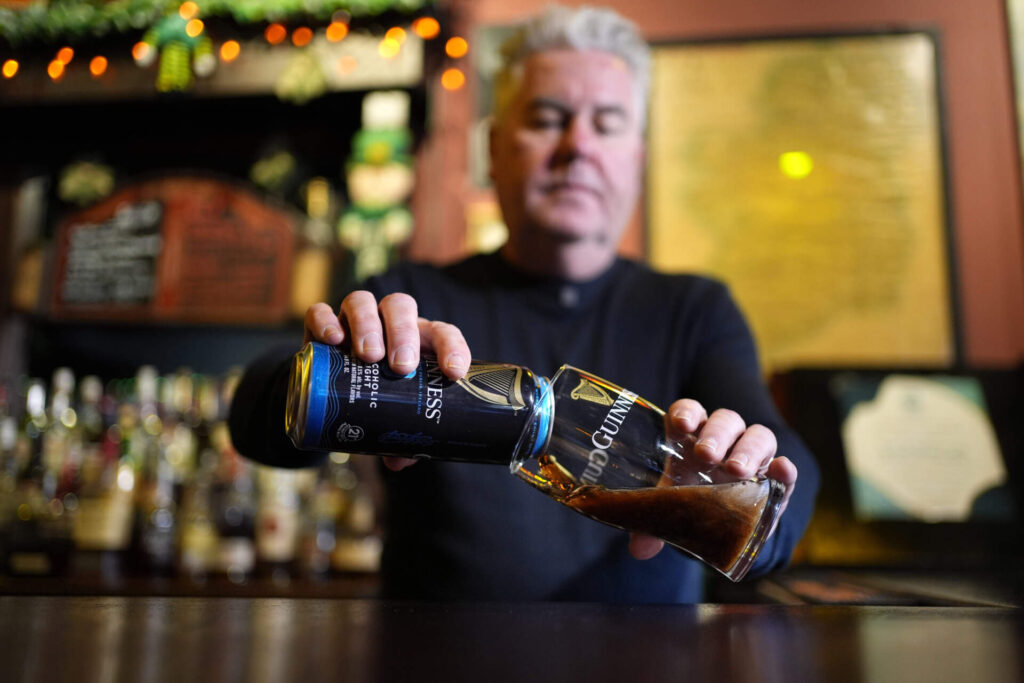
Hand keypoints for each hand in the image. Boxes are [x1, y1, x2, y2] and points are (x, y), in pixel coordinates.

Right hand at [303, 291, 471, 470]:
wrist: (331, 391)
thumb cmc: (377, 400)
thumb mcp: (391, 416)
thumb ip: (399, 437)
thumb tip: (400, 461)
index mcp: (418, 341)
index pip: (442, 333)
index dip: (452, 348)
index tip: (453, 373)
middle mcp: (387, 323)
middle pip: (400, 307)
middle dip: (403, 334)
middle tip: (401, 367)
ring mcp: (353, 321)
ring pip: (361, 302)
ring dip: (368, 325)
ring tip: (369, 357)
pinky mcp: (319, 327)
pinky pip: (319, 312)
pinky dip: (325, 322)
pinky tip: (332, 340)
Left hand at [628, 400, 797, 560]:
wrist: (724, 527)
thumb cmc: (691, 502)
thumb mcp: (671, 509)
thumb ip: (652, 523)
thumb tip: (639, 548)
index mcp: (692, 438)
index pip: (691, 411)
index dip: (686, 412)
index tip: (680, 425)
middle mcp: (725, 440)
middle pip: (725, 421)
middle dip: (716, 435)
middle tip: (706, 456)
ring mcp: (753, 457)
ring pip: (757, 436)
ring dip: (747, 449)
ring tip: (736, 470)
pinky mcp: (776, 480)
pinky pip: (785, 468)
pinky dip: (785, 468)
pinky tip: (781, 470)